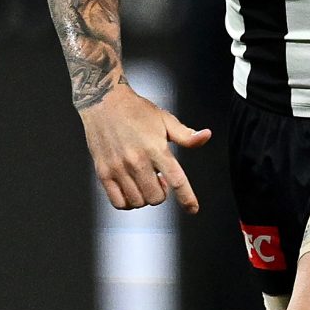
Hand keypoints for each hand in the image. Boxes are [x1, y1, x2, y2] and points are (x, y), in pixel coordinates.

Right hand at [79, 80, 210, 212]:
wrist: (103, 101)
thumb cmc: (136, 110)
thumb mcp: (165, 119)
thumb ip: (185, 135)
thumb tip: (205, 136)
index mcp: (156, 147)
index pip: (176, 180)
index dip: (187, 198)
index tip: (193, 209)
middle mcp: (137, 160)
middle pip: (156, 197)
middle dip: (162, 194)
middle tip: (159, 180)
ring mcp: (118, 167)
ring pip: (138, 202)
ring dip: (145, 197)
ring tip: (144, 182)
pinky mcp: (103, 172)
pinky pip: (118, 202)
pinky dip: (128, 203)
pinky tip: (131, 190)